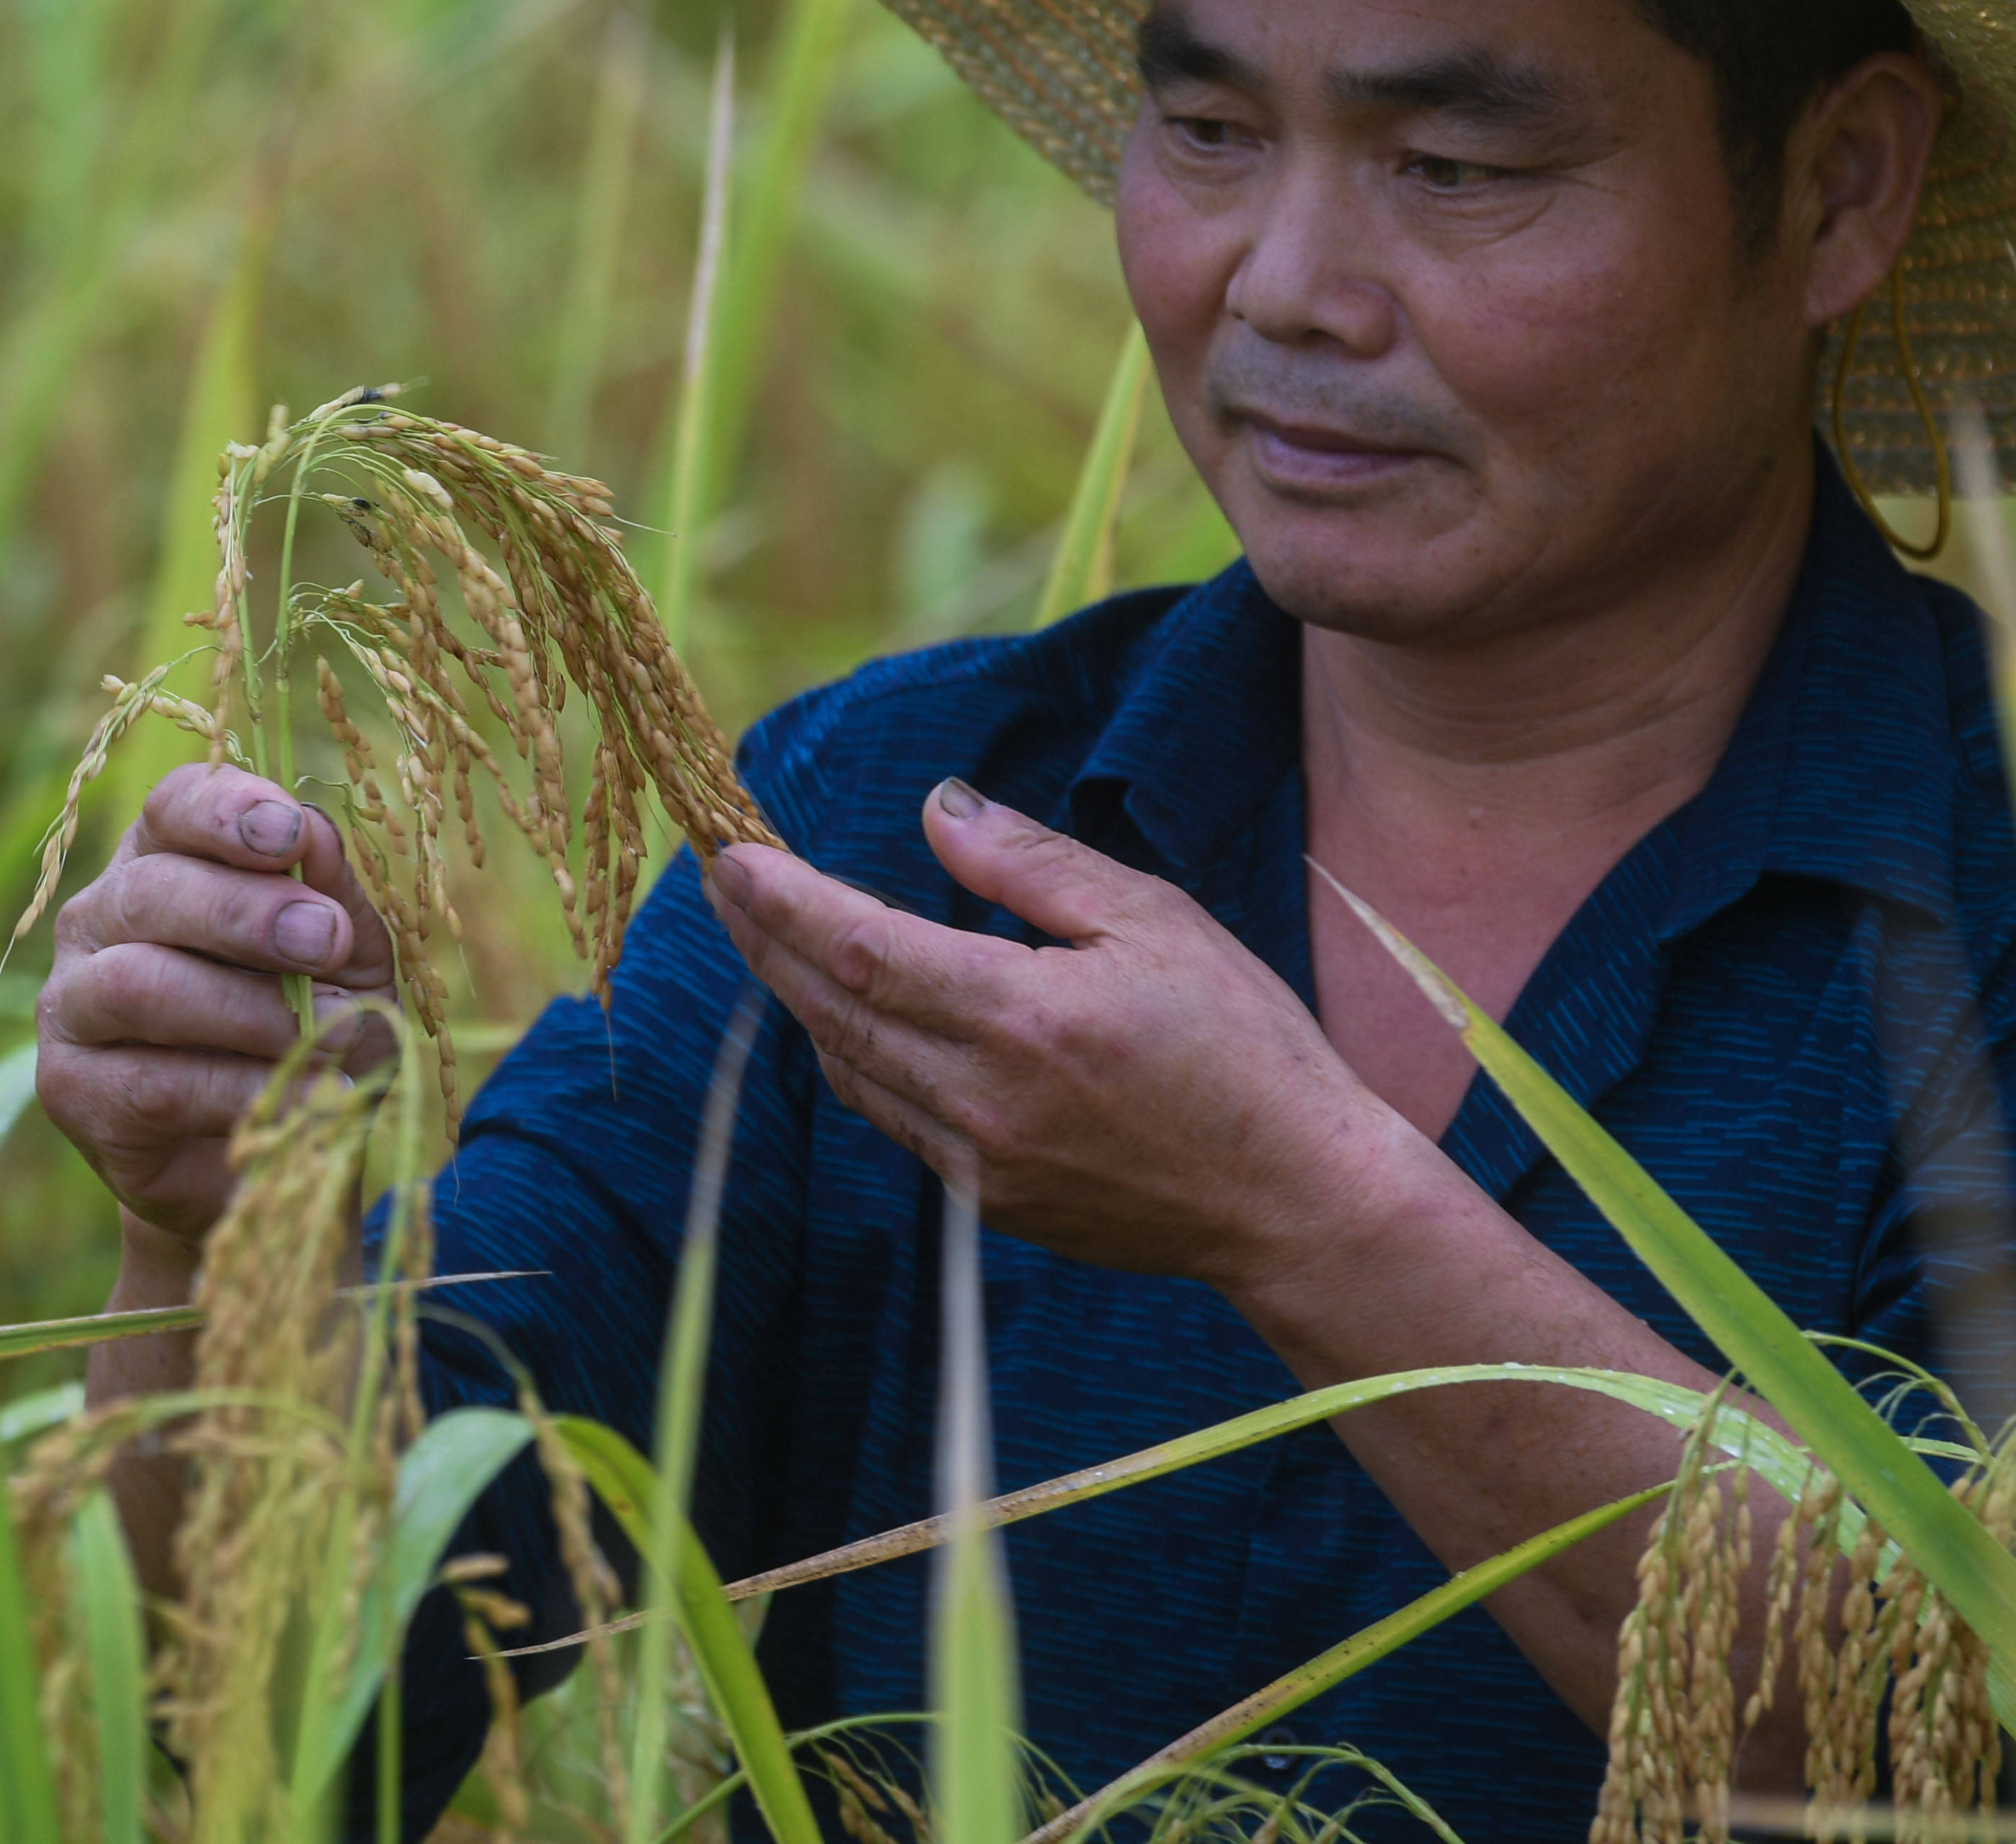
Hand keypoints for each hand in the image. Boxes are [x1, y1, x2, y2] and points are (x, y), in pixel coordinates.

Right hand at [40, 761, 399, 1261]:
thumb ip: (333, 896)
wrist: (275, 1158)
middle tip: (327, 940)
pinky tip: (309, 1096)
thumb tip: (314, 835)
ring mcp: (72, 1005)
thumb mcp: (348, 960)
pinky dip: (242, 1092)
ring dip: (248, 1010)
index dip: (225, 811)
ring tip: (331, 1035)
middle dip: (247, 914)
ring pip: (140, 985)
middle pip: (153, 891)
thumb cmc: (311, 1032)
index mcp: (163, 859)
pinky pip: (153, 1084)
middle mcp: (98, 919)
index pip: (173, 807)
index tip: (288, 834)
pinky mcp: (71, 1091)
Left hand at [702, 779, 1415, 1292]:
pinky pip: (896, 1119)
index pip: (858, 950)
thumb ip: (1031, 866)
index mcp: (1019, 1019)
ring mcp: (980, 1164)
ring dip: (802, 1001)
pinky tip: (850, 1018)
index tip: (729, 855)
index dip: (782, 901)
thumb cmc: (1243, 1046)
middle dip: (765, 940)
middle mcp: (980, 1100)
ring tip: (768, 935)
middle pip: (831, 1010)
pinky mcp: (993, 1205)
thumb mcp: (1152, 920)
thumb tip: (938, 810)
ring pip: (852, 1070)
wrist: (1296, 1200)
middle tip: (719, 878)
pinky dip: (857, 1058)